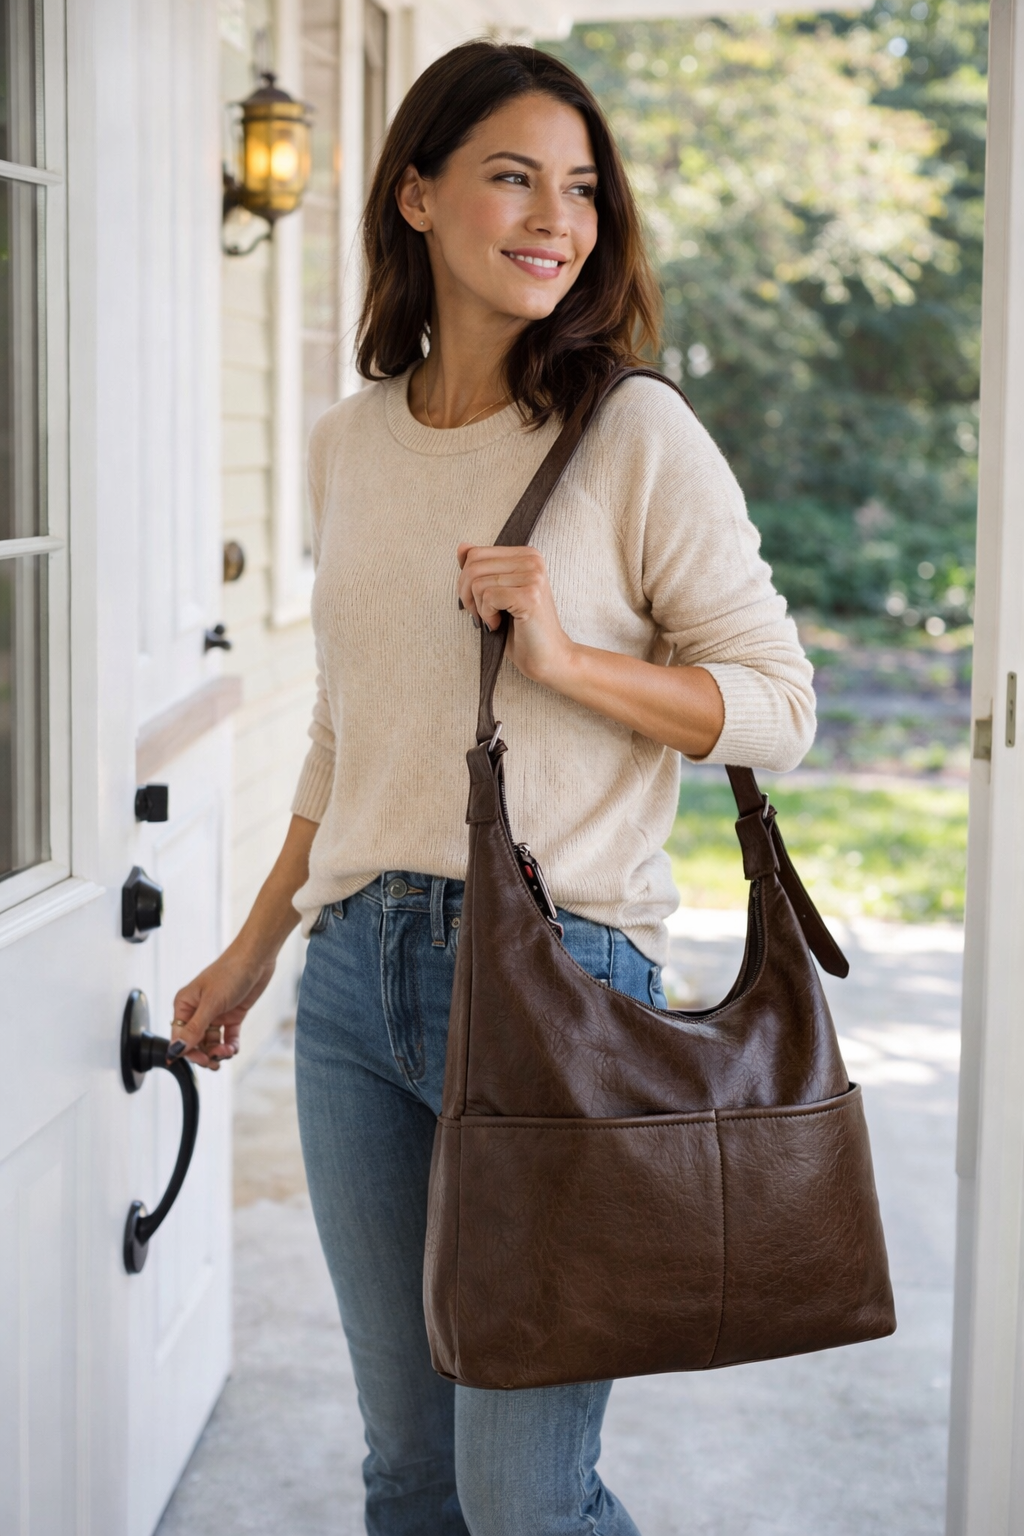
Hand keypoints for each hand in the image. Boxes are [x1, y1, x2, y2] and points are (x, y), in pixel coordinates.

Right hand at [169, 946, 276, 1069]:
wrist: (256, 958)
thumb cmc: (230, 972)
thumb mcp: (211, 1003)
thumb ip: (195, 1028)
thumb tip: (176, 1049)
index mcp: (185, 1005)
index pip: (179, 1036)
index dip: (187, 1051)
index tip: (201, 1061)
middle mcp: (198, 1011)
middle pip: (195, 1042)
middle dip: (204, 1054)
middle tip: (215, 1062)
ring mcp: (215, 1014)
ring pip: (211, 1042)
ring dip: (218, 1051)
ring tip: (227, 1052)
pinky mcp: (232, 1015)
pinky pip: (227, 1037)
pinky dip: (230, 1045)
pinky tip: (233, 1048)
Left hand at [457, 542, 573, 685]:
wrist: (547, 657)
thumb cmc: (521, 630)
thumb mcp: (496, 594)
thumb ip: (481, 570)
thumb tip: (462, 547)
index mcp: (526, 555)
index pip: (475, 553)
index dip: (466, 581)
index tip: (478, 603)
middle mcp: (532, 560)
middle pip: (473, 566)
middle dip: (467, 595)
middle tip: (481, 615)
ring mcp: (533, 576)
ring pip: (477, 582)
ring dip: (478, 608)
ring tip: (493, 621)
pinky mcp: (530, 595)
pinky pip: (488, 597)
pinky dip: (487, 615)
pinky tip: (499, 625)